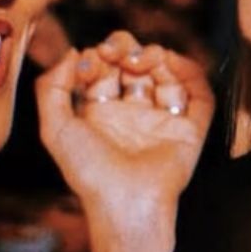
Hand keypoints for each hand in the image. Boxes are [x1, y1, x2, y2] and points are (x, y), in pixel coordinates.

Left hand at [37, 31, 213, 211]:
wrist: (125, 202)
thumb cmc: (89, 173)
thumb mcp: (54, 128)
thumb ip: (52, 87)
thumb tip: (73, 54)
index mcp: (101, 115)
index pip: (104, 71)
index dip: (97, 57)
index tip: (91, 59)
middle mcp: (132, 116)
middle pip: (134, 66)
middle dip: (125, 49)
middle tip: (115, 51)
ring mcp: (162, 121)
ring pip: (165, 73)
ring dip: (153, 56)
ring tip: (138, 60)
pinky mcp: (189, 129)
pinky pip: (198, 94)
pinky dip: (189, 71)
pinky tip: (169, 62)